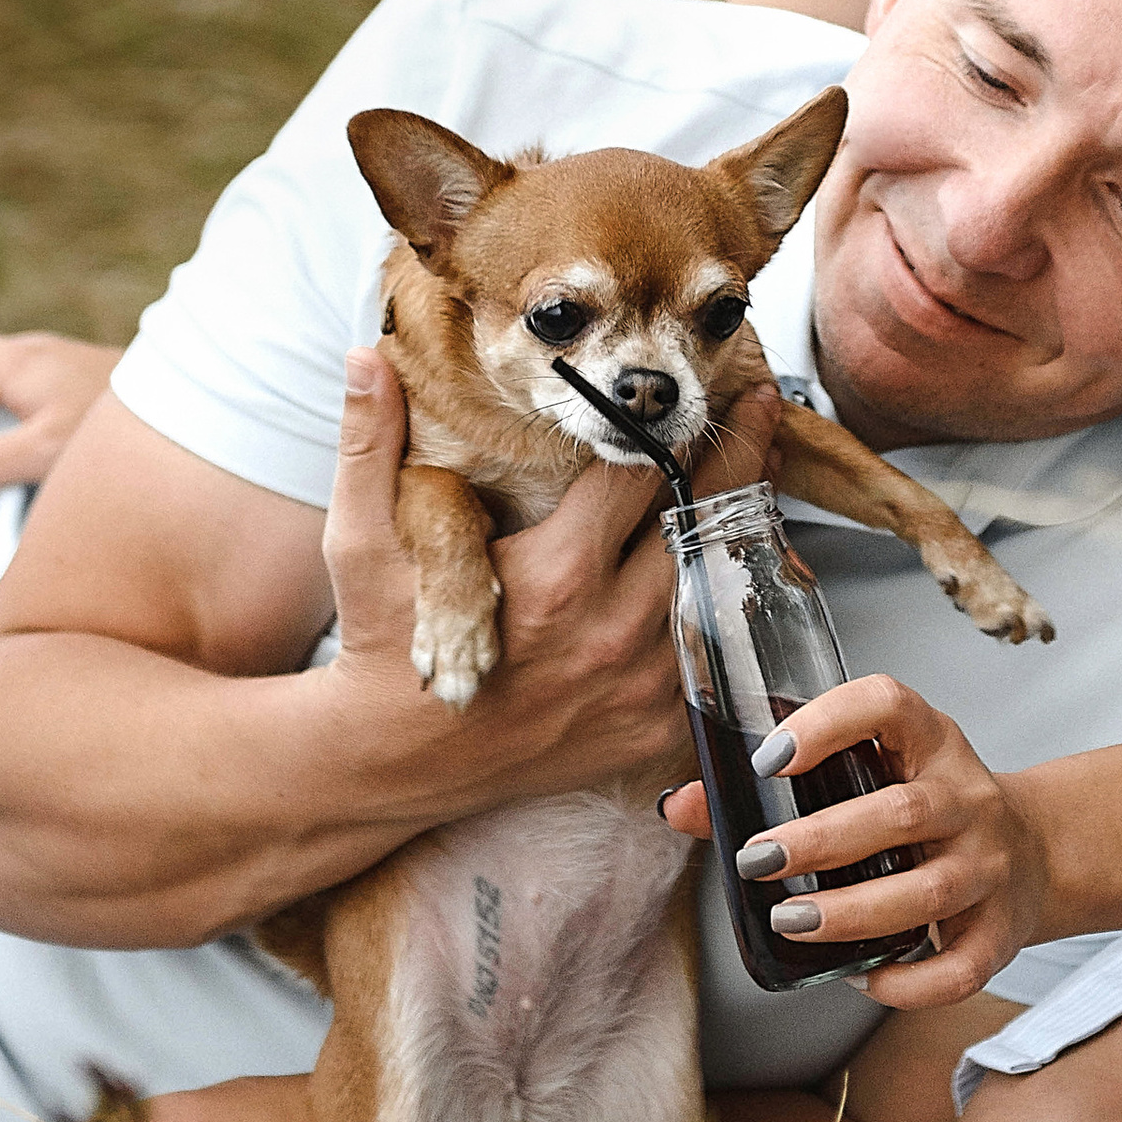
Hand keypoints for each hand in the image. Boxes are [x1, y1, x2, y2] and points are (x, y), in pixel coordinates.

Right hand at [312, 351, 780, 819]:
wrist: (393, 761)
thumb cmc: (381, 645)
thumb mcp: (360, 544)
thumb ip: (371, 445)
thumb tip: (367, 360)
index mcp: (554, 576)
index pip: (642, 474)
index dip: (671, 423)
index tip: (692, 388)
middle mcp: (611, 632)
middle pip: (703, 521)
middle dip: (735, 456)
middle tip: (759, 409)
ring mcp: (641, 687)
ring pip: (724, 584)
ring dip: (745, 524)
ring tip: (761, 470)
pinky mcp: (654, 730)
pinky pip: (720, 655)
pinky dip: (732, 604)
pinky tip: (736, 560)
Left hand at [662, 672, 1046, 1008]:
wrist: (1036, 850)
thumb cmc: (926, 808)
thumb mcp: (872, 773)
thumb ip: (775, 787)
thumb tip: (678, 806)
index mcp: (931, 742)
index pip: (889, 705)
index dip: (829, 721)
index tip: (772, 757)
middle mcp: (967, 797)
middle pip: (901, 812)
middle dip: (821, 839)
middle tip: (758, 859)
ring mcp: (989, 865)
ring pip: (927, 891)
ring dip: (852, 912)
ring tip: (790, 921)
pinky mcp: (999, 931)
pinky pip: (957, 967)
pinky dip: (907, 983)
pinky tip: (860, 978)